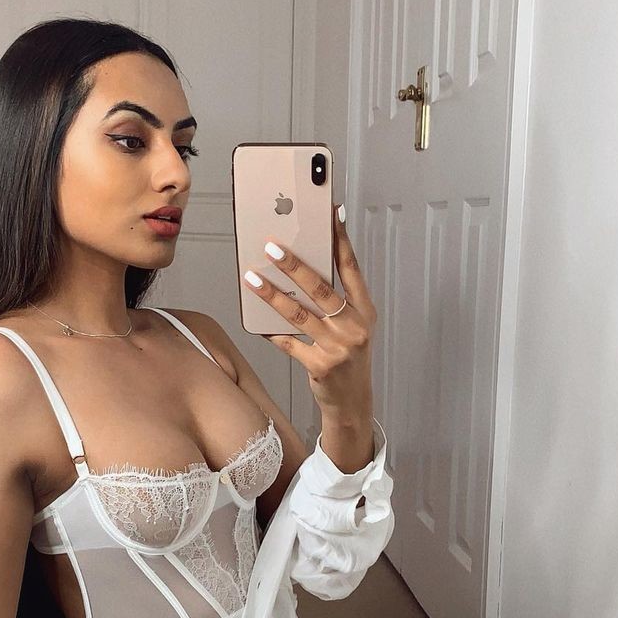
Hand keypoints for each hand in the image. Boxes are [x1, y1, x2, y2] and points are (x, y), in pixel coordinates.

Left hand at [243, 203, 378, 416]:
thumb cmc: (349, 358)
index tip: (330, 215)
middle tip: (272, 247)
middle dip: (294, 265)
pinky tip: (256, 320)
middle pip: (321, 289)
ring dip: (272, 295)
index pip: (352, 268)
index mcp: (365, 311)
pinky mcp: (320, 365)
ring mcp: (338, 347)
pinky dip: (271, 331)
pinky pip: (288, 343)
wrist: (352, 402)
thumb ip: (336, 300)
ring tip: (252, 278)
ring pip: (299, 314)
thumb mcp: (352, 326)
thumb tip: (304, 268)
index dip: (341, 240)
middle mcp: (354, 327)